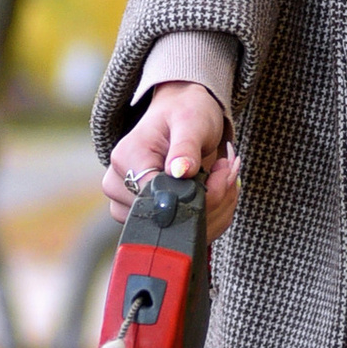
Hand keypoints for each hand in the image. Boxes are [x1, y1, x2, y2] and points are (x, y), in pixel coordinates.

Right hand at [105, 80, 239, 237]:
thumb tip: (180, 172)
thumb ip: (186, 146)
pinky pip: (181, 234)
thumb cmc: (185, 113)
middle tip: (227, 171)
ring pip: (176, 232)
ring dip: (213, 212)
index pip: (158, 196)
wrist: (183, 115)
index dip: (196, 194)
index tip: (220, 172)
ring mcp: (129, 207)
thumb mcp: (191, 121)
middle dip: (210, 202)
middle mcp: (119, 186)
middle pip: (167, 218)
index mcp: (126, 159)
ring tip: (222, 179)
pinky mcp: (146, 219)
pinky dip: (209, 220)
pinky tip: (218, 195)